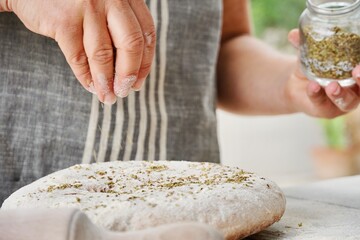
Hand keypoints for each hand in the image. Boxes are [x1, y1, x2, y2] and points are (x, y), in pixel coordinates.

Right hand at [1, 0, 155, 103]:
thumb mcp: (105, 3)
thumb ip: (120, 25)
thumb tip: (132, 70)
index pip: (146, 33)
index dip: (145, 62)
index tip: (138, 81)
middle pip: (131, 44)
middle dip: (129, 74)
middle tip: (124, 92)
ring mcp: (87, 7)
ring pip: (104, 55)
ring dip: (107, 82)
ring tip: (107, 96)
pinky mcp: (63, 20)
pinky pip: (79, 57)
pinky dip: (86, 76)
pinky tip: (90, 85)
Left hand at [286, 29, 359, 117]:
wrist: (295, 86)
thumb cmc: (313, 66)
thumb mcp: (310, 54)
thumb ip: (304, 45)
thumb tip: (293, 34)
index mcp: (358, 72)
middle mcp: (356, 88)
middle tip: (357, 71)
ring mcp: (343, 101)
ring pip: (348, 101)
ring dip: (341, 93)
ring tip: (332, 86)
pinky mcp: (327, 110)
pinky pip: (323, 103)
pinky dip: (317, 94)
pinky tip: (312, 86)